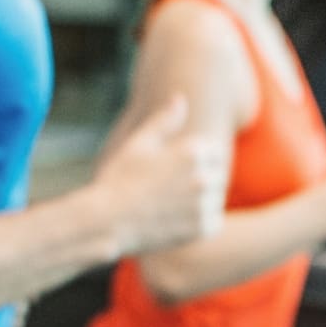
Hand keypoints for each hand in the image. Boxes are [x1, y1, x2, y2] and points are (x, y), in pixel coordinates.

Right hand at [92, 95, 228, 255]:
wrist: (107, 221)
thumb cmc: (119, 179)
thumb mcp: (139, 144)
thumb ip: (164, 121)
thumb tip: (181, 99)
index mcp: (192, 151)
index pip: (213, 151)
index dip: (195, 160)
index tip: (173, 171)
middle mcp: (202, 176)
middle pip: (218, 175)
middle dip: (200, 180)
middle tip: (170, 191)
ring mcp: (204, 204)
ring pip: (216, 198)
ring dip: (201, 201)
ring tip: (171, 206)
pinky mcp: (203, 228)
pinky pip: (214, 221)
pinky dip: (200, 222)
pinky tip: (176, 220)